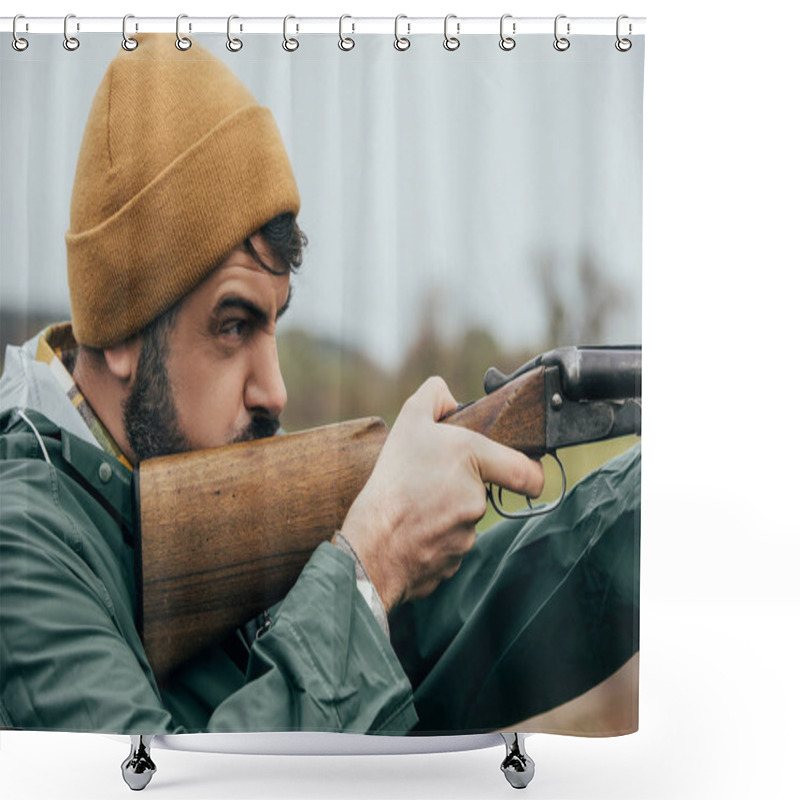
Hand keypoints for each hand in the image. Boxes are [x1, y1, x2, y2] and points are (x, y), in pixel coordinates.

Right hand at [339, 377, 544, 612]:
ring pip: (463, 520)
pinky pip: (449, 546)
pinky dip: (433, 539)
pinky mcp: (454, 563)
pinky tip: (410, 530)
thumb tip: (450, 397)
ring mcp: (467, 535)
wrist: (370, 544)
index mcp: (471, 459)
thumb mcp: (407, 420)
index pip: (527, 473)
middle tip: (427, 484)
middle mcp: (476, 499)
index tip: (528, 477)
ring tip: (413, 508)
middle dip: (460, 488)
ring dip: (444, 514)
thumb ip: (434, 396)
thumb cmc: (391, 481)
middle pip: (482, 492)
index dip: (532, 475)